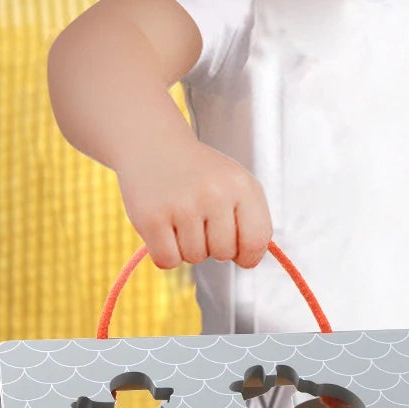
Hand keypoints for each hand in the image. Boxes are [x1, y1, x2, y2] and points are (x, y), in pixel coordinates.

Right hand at [116, 133, 271, 270]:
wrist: (153, 146)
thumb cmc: (199, 174)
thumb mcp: (234, 185)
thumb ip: (252, 221)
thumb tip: (249, 261)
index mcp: (241, 186)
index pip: (256, 241)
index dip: (248, 255)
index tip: (238, 251)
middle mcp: (214, 194)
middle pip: (224, 253)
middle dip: (213, 247)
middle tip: (200, 223)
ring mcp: (182, 206)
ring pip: (194, 258)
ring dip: (187, 248)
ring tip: (180, 220)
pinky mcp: (152, 218)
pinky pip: (167, 261)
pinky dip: (165, 254)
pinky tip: (164, 230)